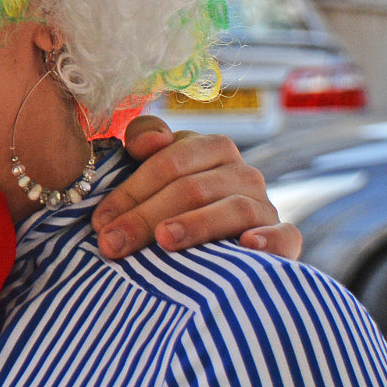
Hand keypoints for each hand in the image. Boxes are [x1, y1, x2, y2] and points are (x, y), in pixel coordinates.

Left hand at [91, 115, 300, 260]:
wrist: (215, 241)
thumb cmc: (173, 199)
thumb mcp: (155, 165)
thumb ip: (145, 140)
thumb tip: (149, 143)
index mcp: (212, 148)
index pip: (169, 162)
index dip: (131, 190)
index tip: (100, 221)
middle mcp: (242, 172)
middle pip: (192, 188)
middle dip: (146, 216)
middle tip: (113, 243)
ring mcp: (264, 205)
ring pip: (232, 209)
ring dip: (196, 224)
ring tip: (165, 240)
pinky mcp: (285, 238)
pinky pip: (286, 236)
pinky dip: (270, 240)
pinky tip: (247, 246)